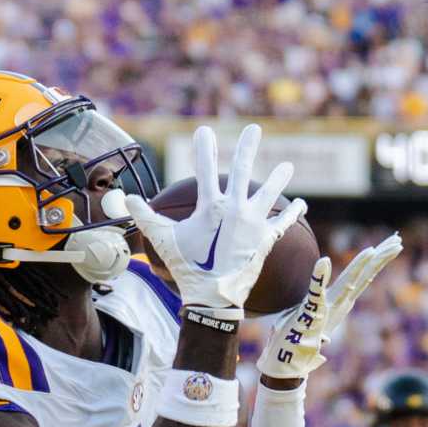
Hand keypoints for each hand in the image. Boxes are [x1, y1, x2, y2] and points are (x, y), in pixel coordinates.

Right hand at [108, 125, 304, 311]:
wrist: (213, 297)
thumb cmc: (187, 267)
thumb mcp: (162, 239)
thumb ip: (145, 216)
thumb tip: (126, 199)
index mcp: (211, 206)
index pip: (205, 170)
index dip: (204, 148)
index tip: (204, 131)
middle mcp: (236, 209)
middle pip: (243, 171)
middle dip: (248, 147)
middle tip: (254, 129)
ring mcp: (254, 224)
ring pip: (270, 194)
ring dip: (279, 178)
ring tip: (288, 165)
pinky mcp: (266, 240)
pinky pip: (283, 223)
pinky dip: (292, 214)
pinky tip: (302, 204)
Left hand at [257, 234, 402, 383]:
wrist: (288, 360)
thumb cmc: (297, 342)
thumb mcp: (310, 324)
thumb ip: (318, 330)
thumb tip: (326, 340)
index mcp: (339, 302)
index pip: (360, 277)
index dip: (374, 262)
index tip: (388, 247)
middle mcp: (339, 303)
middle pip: (364, 275)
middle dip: (380, 258)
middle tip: (397, 241)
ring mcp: (329, 308)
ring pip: (351, 281)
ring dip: (365, 264)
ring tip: (380, 248)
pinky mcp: (312, 312)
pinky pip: (315, 292)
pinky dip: (319, 277)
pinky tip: (324, 261)